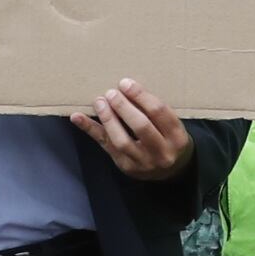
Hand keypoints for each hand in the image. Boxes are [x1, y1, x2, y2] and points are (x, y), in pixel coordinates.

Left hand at [71, 80, 189, 180]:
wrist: (172, 172)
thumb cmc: (169, 139)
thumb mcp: (172, 125)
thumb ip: (155, 111)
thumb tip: (127, 86)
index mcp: (177, 136)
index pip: (159, 112)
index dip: (141, 96)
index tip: (125, 83)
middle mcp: (162, 152)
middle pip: (141, 126)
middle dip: (124, 107)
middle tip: (111, 92)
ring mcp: (143, 162)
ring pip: (122, 140)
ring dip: (108, 119)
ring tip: (99, 102)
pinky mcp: (126, 166)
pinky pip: (106, 146)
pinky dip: (90, 130)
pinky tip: (77, 117)